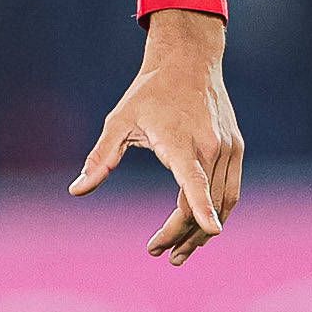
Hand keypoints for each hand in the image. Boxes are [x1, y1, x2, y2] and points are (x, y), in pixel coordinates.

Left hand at [70, 9, 243, 264]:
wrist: (188, 60)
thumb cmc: (149, 92)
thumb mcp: (118, 121)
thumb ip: (100, 159)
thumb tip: (75, 191)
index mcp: (180, 142)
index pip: (194, 182)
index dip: (201, 210)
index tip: (211, 232)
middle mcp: (210, 147)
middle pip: (202, 204)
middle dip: (180, 235)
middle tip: (156, 252)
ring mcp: (228, 149)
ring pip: (222, 202)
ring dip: (201, 231)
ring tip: (179, 252)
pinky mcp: (236, 148)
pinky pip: (230, 190)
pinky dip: (217, 211)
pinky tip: (200, 226)